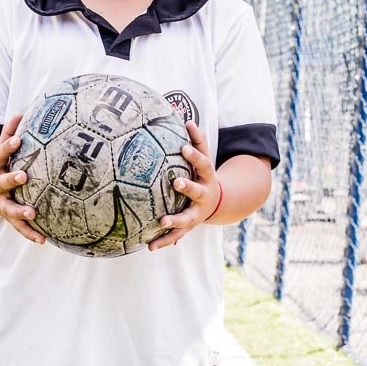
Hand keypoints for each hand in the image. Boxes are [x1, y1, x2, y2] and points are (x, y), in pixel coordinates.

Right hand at [0, 113, 45, 244]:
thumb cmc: (2, 167)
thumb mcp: (1, 151)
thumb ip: (9, 134)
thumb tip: (19, 112)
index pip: (0, 154)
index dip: (8, 147)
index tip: (17, 141)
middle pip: (3, 182)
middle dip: (12, 179)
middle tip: (23, 176)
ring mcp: (3, 203)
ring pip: (10, 209)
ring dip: (21, 211)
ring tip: (33, 213)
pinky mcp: (10, 218)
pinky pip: (20, 228)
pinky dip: (31, 234)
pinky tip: (44, 240)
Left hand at [148, 121, 220, 250]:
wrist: (217, 203)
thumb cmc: (203, 175)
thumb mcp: (204, 158)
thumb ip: (197, 141)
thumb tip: (187, 118)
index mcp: (207, 176)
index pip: (202, 163)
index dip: (194, 155)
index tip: (183, 148)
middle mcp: (204, 196)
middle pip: (197, 192)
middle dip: (188, 187)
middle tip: (176, 182)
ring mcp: (196, 213)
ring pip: (186, 218)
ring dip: (175, 221)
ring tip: (161, 222)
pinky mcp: (188, 227)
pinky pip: (176, 236)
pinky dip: (164, 242)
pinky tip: (149, 247)